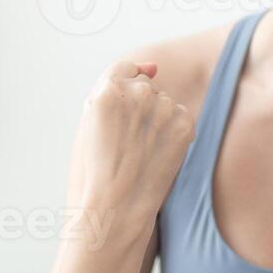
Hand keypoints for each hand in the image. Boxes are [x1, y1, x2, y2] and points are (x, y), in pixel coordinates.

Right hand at [81, 59, 195, 220]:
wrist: (115, 206)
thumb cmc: (94, 169)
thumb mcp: (89, 122)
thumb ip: (113, 89)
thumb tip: (154, 67)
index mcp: (107, 88)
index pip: (124, 68)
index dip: (124, 88)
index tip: (125, 106)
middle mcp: (137, 91)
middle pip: (145, 86)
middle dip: (139, 106)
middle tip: (127, 142)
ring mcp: (163, 106)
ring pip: (164, 103)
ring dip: (156, 119)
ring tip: (140, 152)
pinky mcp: (184, 124)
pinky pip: (179, 117)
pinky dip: (172, 132)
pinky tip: (157, 154)